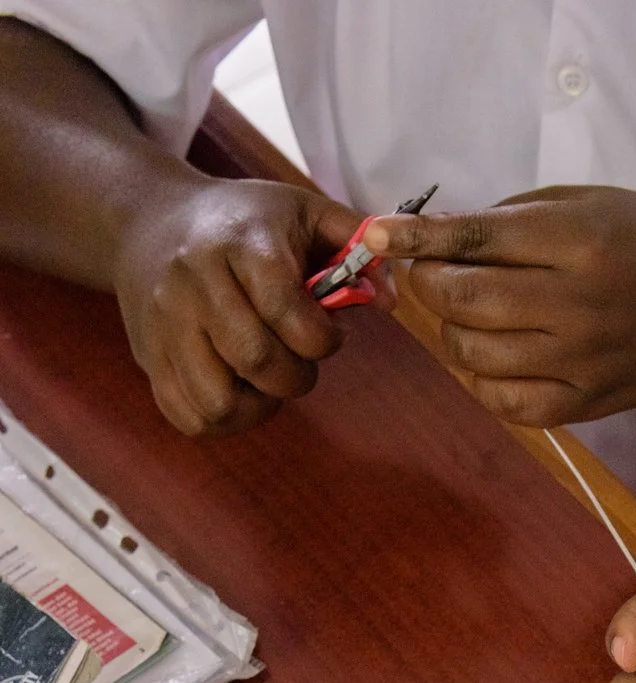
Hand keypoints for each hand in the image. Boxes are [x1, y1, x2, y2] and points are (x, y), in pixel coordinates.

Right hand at [114, 177, 370, 435]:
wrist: (149, 220)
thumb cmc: (243, 223)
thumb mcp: (301, 211)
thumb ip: (354, 245)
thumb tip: (390, 299)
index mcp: (241, 244)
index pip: (290, 314)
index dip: (324, 340)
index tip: (326, 334)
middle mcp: (194, 282)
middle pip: (257, 360)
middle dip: (295, 376)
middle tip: (298, 361)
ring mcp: (164, 323)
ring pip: (217, 401)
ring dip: (256, 405)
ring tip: (264, 380)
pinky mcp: (148, 357)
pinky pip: (188, 417)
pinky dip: (222, 419)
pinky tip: (236, 391)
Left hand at [363, 185, 635, 426]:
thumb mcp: (590, 202)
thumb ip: (514, 218)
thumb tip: (438, 240)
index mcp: (580, 243)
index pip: (476, 240)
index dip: (417, 238)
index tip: (378, 232)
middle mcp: (578, 306)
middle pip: (464, 301)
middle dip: (428, 284)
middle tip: (430, 274)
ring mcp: (581, 364)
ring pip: (473, 355)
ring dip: (452, 331)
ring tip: (470, 314)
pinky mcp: (584, 405)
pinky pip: (504, 403)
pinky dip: (480, 380)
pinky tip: (491, 357)